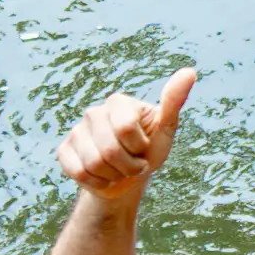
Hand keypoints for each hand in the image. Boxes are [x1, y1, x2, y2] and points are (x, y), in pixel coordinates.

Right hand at [56, 67, 195, 201]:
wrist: (128, 177)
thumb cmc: (150, 150)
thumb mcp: (165, 129)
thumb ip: (174, 101)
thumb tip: (189, 72)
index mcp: (119, 102)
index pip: (125, 128)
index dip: (138, 147)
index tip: (144, 147)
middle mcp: (94, 112)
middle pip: (109, 150)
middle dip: (128, 167)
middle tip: (134, 165)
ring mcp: (77, 131)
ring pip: (93, 164)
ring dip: (113, 176)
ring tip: (119, 170)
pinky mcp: (64, 150)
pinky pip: (78, 172)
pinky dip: (96, 183)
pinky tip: (103, 177)